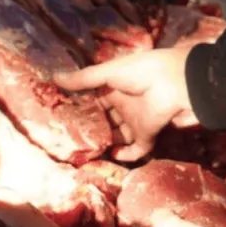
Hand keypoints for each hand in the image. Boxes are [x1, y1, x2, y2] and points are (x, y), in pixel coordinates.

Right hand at [55, 45, 198, 162]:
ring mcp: (135, 121)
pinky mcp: (146, 135)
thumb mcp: (107, 72)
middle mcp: (123, 105)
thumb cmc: (139, 70)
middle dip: (91, 128)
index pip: (95, 100)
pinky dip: (125, 155)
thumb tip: (53, 78)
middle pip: (105, 120)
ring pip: (118, 136)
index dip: (82, 107)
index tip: (64, 115)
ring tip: (86, 150)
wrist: (171, 81)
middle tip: (70, 137)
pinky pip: (136, 149)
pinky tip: (110, 156)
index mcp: (114, 88)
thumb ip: (83, 79)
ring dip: (105, 142)